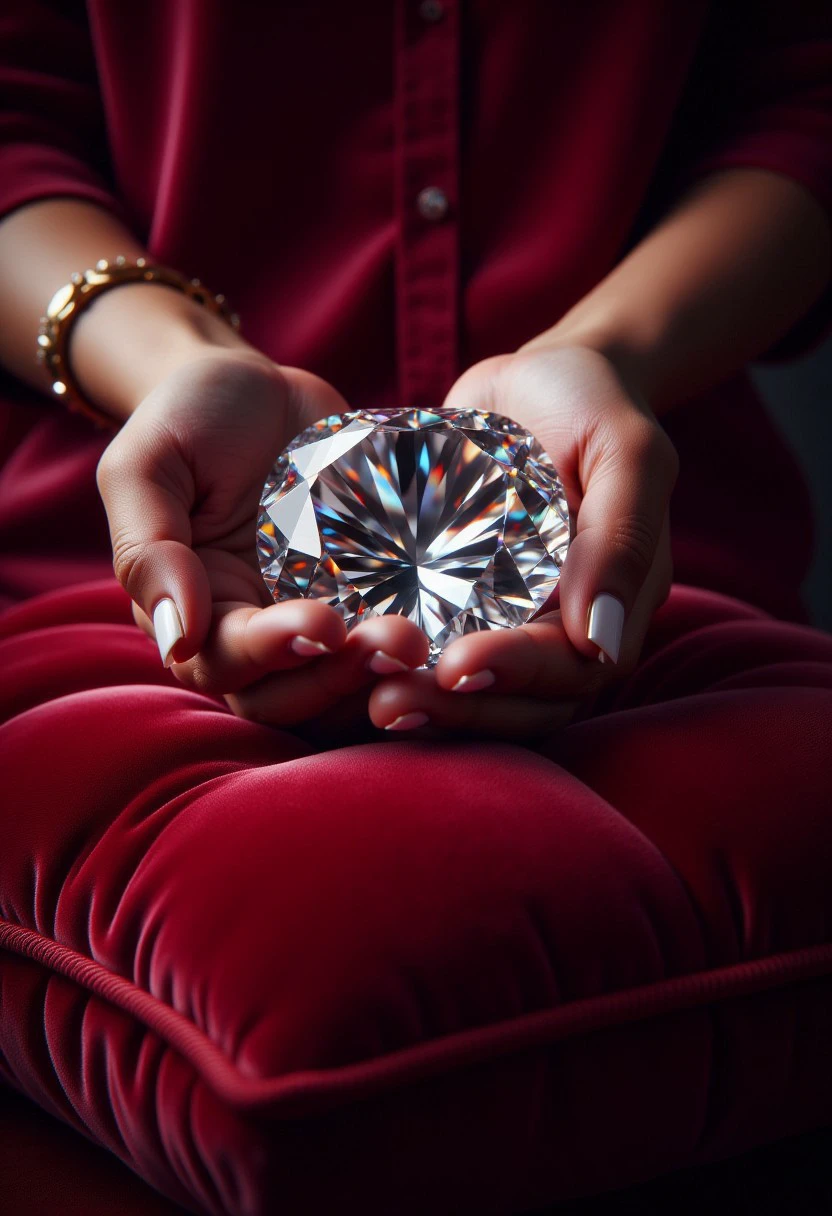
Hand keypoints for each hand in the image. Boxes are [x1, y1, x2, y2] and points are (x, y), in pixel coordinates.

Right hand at [96, 349, 427, 725]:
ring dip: (379, 676)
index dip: (271, 654)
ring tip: (419, 642)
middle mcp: (254, 631)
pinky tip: (450, 632)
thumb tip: (176, 639)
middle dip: (339, 679)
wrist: (258, 386)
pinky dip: (414, 652)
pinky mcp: (365, 598)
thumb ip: (148, 548)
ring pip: (341, 684)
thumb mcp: (146, 465)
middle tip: (396, 644)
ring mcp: (314, 617)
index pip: (224, 663)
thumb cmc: (188, 418)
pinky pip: (385, 642)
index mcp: (196, 611)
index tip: (321, 626)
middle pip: (288, 695)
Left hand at [367, 345, 677, 738]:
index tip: (457, 669)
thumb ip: (622, 538)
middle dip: (460, 711)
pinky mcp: (461, 604)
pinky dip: (402, 670)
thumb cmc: (590, 403)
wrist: (537, 380)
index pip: (573, 669)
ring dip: (430, 707)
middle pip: (523, 703)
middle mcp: (564, 627)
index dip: (516, 677)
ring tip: (371, 703)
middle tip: (390, 703)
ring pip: (481, 696)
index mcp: (616, 603)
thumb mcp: (624, 450)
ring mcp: (510, 619)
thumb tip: (600, 644)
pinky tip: (352, 670)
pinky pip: (437, 652)